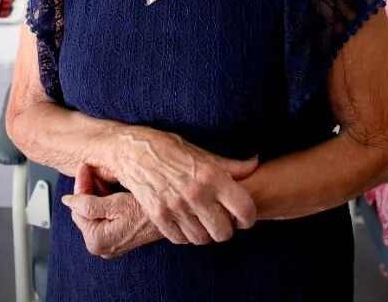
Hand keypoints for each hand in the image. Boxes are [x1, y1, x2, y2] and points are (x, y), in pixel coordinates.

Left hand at [64, 164, 162, 257]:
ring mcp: (111, 242)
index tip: (83, 167)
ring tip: (106, 175)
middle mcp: (101, 246)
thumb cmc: (148, 212)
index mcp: (96, 241)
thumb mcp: (116, 204)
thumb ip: (87, 204)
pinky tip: (114, 187)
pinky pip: (105, 216)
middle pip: (85, 211)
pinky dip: (107, 200)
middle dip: (89, 188)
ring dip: (98, 192)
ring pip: (95, 212)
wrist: (173, 217)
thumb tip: (67, 201)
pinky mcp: (119, 236)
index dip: (81, 185)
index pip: (77, 209)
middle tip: (94, 168)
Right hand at [112, 128, 257, 245]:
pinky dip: (185, 235)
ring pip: (202, 239)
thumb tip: (255, 163)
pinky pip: (181, 240)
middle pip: (224, 232)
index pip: (244, 209)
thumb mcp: (202, 152)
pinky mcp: (159, 217)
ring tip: (202, 219)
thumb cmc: (170, 148)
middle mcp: (196, 194)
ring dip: (205, 233)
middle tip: (221, 218)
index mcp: (211, 176)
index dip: (249, 217)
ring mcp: (176, 208)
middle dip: (226, 228)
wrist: (132, 151)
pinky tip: (185, 221)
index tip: (244, 216)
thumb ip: (230, 165)